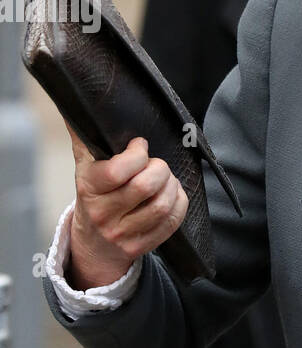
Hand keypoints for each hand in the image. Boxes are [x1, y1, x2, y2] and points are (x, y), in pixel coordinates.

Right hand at [65, 124, 187, 288]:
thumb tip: (75, 101)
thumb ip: (84, 135)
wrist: (93, 244)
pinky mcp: (141, 246)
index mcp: (89, 188)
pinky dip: (179, 203)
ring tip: (166, 179)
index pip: (119, 170)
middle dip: (160, 169)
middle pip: (146, 187)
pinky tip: (173, 195)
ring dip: (172, 186)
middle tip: (156, 165)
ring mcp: (123, 233)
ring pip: (162, 205)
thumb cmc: (94, 194)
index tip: (140, 146)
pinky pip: (171, 222)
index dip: (137, 154)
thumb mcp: (84, 166)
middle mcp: (104, 213)